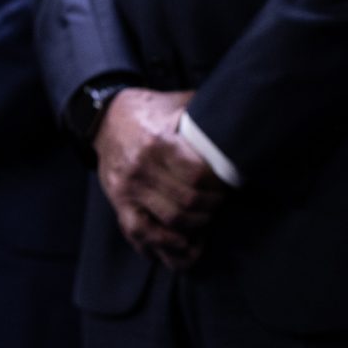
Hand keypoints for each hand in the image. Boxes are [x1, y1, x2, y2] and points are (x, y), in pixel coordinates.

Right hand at [94, 89, 225, 269]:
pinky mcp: (119, 202)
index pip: (198, 175)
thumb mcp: (177, 103)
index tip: (228, 183)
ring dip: (196, 225)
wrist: (105, 119)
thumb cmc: (149, 112)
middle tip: (220, 201)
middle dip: (212, 206)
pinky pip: (141, 232)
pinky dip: (164, 243)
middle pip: (188, 201)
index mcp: (158, 141)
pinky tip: (184, 243)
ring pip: (171, 221)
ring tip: (206, 217)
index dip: (219, 185)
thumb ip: (205, 113)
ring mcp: (127, 188)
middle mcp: (140, 167)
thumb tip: (242, 118)